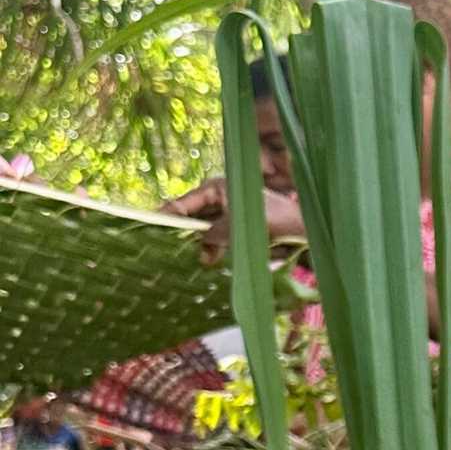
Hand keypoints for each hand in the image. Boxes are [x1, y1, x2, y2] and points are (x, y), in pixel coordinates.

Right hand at [165, 178, 304, 261]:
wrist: (301, 228)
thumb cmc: (272, 219)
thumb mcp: (236, 226)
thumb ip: (215, 235)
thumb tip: (201, 247)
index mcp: (217, 188)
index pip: (185, 202)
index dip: (168, 215)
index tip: (150, 225)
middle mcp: (220, 198)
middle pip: (193, 216)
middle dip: (184, 233)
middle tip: (164, 247)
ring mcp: (228, 212)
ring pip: (205, 229)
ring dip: (201, 244)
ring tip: (196, 259)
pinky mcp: (237, 227)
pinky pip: (218, 238)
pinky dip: (214, 248)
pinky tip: (208, 261)